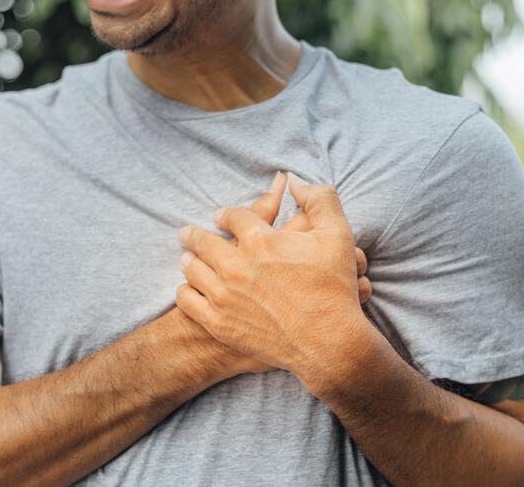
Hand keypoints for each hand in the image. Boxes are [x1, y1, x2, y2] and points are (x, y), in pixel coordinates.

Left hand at [175, 172, 372, 380]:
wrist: (328, 343)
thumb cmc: (334, 288)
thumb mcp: (337, 233)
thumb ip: (319, 198)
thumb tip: (295, 180)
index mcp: (260, 239)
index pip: (231, 217)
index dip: (225, 215)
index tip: (220, 217)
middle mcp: (236, 265)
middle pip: (201, 241)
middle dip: (193, 235)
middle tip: (186, 234)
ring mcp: (224, 296)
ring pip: (192, 270)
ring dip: (189, 261)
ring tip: (188, 260)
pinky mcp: (219, 324)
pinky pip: (188, 300)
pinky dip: (186, 291)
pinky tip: (190, 289)